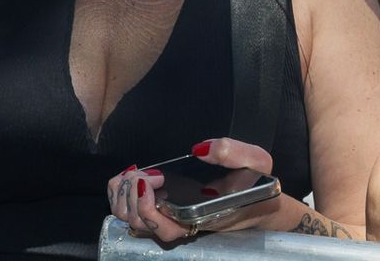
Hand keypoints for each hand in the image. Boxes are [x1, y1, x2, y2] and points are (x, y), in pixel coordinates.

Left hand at [107, 138, 283, 244]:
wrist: (259, 199)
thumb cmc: (255, 184)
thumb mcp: (256, 162)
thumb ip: (234, 152)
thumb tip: (201, 149)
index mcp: (202, 217)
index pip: (166, 230)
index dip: (149, 210)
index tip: (155, 179)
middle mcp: (183, 223)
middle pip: (141, 224)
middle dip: (134, 194)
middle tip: (146, 172)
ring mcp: (170, 218)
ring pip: (131, 220)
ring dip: (124, 194)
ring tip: (136, 172)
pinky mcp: (162, 208)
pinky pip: (130, 209)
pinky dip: (120, 191)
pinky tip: (130, 173)